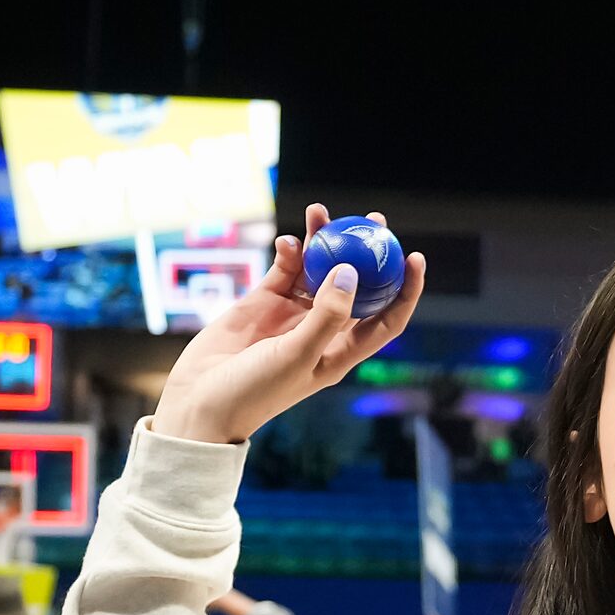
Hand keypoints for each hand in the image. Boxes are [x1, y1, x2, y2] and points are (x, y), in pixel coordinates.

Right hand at [154, 204, 425, 444]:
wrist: (201, 402)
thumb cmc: (254, 393)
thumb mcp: (296, 358)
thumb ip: (326, 317)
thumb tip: (349, 273)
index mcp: (340, 352)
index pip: (385, 318)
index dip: (404, 289)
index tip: (413, 256)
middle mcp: (322, 330)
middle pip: (356, 285)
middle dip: (366, 252)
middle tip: (373, 219)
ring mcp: (293, 314)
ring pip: (318, 269)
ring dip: (322, 241)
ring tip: (320, 211)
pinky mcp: (263, 302)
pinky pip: (284, 268)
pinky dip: (288, 252)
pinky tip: (287, 241)